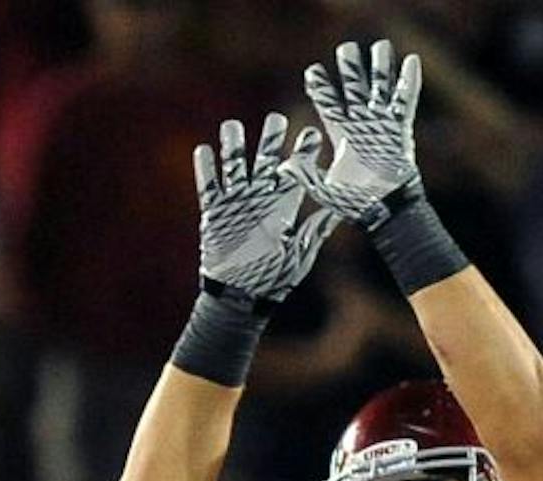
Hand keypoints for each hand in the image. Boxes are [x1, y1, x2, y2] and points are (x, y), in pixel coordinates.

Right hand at [194, 113, 338, 301]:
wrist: (241, 297)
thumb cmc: (273, 279)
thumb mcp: (299, 256)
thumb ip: (314, 232)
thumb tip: (338, 211)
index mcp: (283, 206)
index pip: (295, 173)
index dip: (303, 153)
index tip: (312, 135)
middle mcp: (260, 198)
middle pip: (265, 161)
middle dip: (270, 140)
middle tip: (275, 120)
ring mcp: (236, 203)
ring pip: (234, 167)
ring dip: (233, 147)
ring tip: (232, 127)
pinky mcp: (214, 213)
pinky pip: (208, 187)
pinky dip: (206, 170)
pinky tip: (204, 150)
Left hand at [284, 39, 424, 222]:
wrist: (384, 209)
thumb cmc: (353, 202)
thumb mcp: (323, 188)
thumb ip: (305, 175)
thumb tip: (282, 166)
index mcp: (341, 135)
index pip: (328, 104)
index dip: (321, 87)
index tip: (313, 71)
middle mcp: (361, 125)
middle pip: (354, 89)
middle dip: (351, 69)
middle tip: (346, 47)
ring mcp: (382, 125)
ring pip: (380, 89)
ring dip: (380, 68)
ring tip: (381, 45)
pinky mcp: (400, 130)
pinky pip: (405, 102)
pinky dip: (408, 82)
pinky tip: (410, 61)